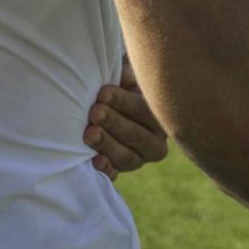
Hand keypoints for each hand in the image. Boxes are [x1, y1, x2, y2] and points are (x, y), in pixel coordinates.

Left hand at [85, 57, 169, 180]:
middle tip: (94, 112)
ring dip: (107, 145)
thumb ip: (126, 74)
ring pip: (128, 157)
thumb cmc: (118, 85)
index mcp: (158, 116)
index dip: (123, 101)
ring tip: (89, 133)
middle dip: (113, 123)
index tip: (102, 92)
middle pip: (136, 135)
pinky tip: (95, 162)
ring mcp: (138, 158)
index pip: (143, 110)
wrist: (107, 106)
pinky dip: (107, 170)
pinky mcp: (120, 169)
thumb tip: (122, 75)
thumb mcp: (125, 76)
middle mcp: (154, 142)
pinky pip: (116, 174)